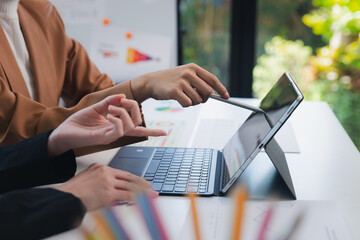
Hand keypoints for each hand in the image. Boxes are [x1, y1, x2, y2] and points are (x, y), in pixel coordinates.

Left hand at [47, 94, 165, 156]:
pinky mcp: (104, 138)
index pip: (138, 129)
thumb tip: (122, 96)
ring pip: (130, 125)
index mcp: (117, 125)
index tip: (162, 128)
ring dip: (123, 112)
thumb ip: (109, 101)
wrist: (63, 132)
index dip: (154, 131)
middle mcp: (116, 131)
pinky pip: (119, 129)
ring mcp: (111, 135)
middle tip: (122, 101)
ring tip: (110, 108)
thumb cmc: (78, 123)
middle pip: (137, 122)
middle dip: (133, 107)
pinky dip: (117, 119)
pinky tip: (109, 115)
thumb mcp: (95, 108)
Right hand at [55, 163, 157, 210]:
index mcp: (100, 167)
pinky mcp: (108, 192)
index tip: (141, 181)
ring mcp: (107, 182)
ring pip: (130, 187)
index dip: (134, 178)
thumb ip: (101, 184)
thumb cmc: (72, 193)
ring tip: (152, 194)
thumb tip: (115, 193)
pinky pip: (126, 196)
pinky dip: (136, 199)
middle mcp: (105, 172)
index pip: (122, 173)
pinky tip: (143, 200)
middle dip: (142, 183)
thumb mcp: (87, 181)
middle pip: (129, 178)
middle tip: (150, 187)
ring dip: (143, 192)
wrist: (64, 198)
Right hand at [131, 63, 229, 105]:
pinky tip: (178, 100)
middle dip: (205, 99)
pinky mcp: (174, 91)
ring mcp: (181, 81)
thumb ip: (199, 82)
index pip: (212, 79)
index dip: (221, 89)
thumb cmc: (171, 81)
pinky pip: (188, 104)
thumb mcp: (185, 76)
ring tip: (184, 97)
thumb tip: (214, 94)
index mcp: (193, 67)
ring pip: (198, 100)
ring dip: (193, 103)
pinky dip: (185, 105)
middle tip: (197, 99)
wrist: (151, 82)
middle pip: (208, 92)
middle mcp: (188, 73)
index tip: (227, 97)